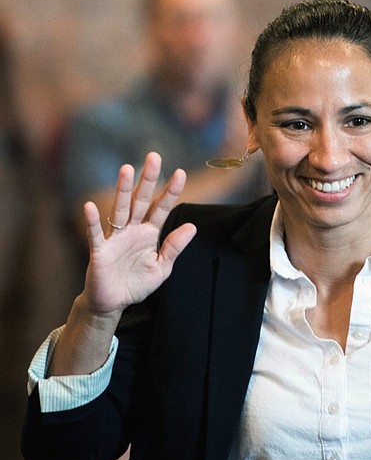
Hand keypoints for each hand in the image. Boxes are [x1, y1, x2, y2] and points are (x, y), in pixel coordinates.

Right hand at [83, 151, 195, 315]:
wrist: (114, 303)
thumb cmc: (137, 283)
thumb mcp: (162, 267)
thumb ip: (174, 247)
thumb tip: (192, 226)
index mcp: (149, 233)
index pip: (161, 208)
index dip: (171, 192)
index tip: (182, 174)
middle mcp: (132, 230)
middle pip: (141, 200)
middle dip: (148, 180)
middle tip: (154, 156)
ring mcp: (115, 238)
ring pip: (120, 210)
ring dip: (122, 190)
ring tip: (127, 169)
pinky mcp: (100, 252)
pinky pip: (96, 234)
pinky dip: (93, 221)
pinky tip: (91, 206)